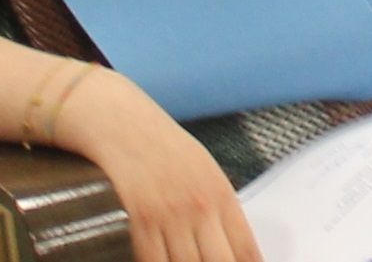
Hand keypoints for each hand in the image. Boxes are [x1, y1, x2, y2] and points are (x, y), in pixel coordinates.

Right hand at [56, 71, 259, 261]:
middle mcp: (200, 206)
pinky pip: (153, 259)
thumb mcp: (205, 171)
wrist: (124, 124)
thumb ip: (220, 208)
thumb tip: (235, 247)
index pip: (246, 248)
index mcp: (222, 194)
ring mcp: (170, 214)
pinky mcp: (140, 219)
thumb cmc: (165, 147)